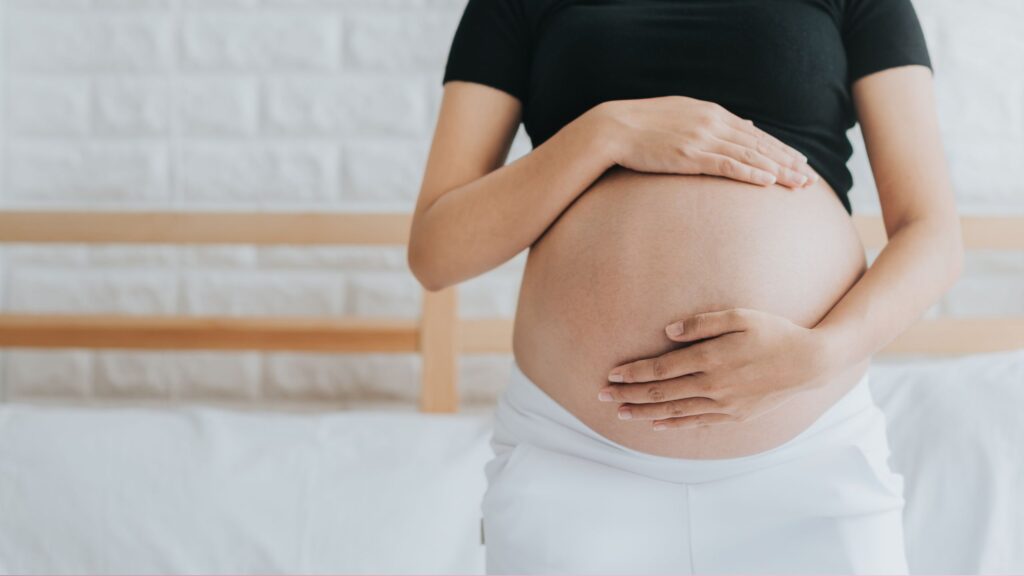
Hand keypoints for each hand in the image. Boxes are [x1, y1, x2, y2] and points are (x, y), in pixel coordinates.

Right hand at [593, 96, 819, 188]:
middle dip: (789, 162)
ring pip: (750, 156)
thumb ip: (714, 121)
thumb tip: (746, 126)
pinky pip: (727, 165)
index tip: (800, 162)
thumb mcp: (683, 115)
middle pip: (760, 145)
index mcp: (712, 112)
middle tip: (811, 178)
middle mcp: (713, 123)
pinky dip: (751, 173)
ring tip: (800, 184)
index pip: (755, 134)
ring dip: (778, 171)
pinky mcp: (690, 155)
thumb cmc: (643, 125)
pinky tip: (769, 182)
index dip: (780, 149)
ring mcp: (702, 138)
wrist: (613, 128)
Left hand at [598, 308, 832, 430]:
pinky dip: (673, 424)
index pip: (661, 368)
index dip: (633, 372)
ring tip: (620, 413)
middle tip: (601, 396)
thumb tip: (667, 332)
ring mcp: (724, 405)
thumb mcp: (740, 316)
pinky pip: (696, 422)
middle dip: (628, 394)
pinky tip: (655, 424)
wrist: (809, 363)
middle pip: (661, 392)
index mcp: (711, 359)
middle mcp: (713, 386)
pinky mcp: (734, 416)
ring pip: (674, 411)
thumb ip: (702, 323)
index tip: (611, 374)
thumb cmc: (773, 332)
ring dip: (644, 412)